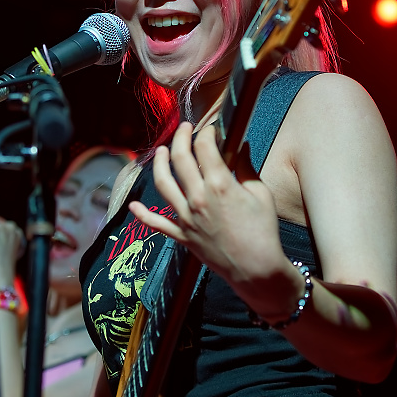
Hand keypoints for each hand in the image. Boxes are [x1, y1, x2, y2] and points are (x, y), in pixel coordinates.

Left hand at [126, 122, 295, 315]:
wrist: (256, 268)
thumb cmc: (263, 232)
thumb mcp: (261, 194)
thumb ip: (246, 168)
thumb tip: (241, 147)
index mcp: (220, 186)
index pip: (205, 147)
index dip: (206, 133)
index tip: (210, 130)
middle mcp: (198, 198)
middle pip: (181, 158)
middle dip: (181, 137)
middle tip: (185, 128)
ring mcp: (187, 217)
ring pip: (163, 183)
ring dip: (159, 163)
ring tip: (161, 151)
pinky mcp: (182, 235)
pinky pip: (157, 223)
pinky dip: (143, 214)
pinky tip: (133, 205)